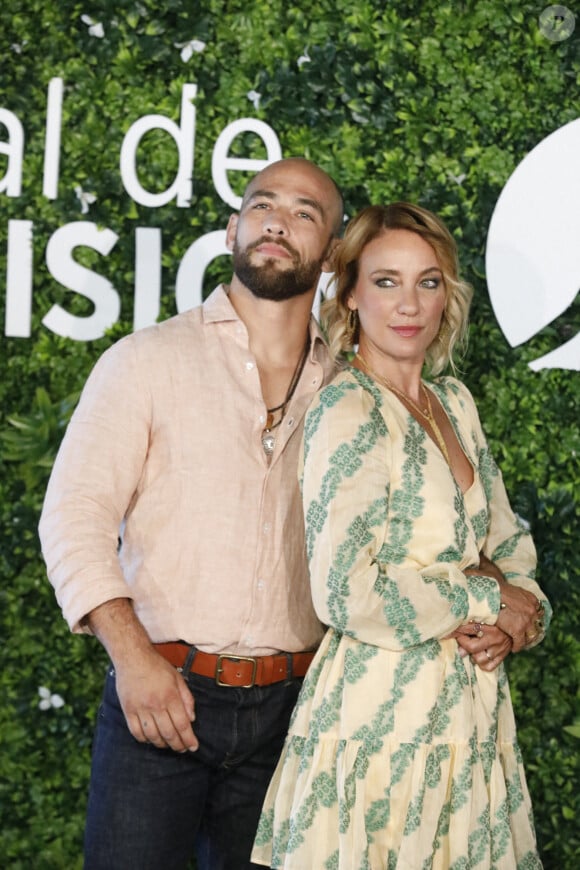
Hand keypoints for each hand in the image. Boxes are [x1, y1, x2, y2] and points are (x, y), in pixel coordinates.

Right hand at [86, 597, 197, 752]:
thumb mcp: (178, 678)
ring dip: (162, 744)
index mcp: (170, 696)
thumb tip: (191, 719)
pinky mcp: (128, 711)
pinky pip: (136, 732)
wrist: (133, 657)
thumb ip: (187, 698)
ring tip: (169, 745)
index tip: (193, 746)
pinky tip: (151, 739)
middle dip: (178, 745)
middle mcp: (155, 704)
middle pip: (168, 733)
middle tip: (183, 749)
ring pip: (153, 736)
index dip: (189, 739)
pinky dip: (145, 740)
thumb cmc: (157, 666)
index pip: (182, 724)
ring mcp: (140, 709)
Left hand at [451, 623, 511, 670]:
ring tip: (472, 650)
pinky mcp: (502, 657)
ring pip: (479, 659)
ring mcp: (499, 649)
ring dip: (473, 655)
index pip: (468, 628)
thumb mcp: (485, 619)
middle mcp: (494, 638)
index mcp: (489, 625)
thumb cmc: (496, 621)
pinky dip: (481, 664)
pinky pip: (489, 667)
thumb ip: (471, 626)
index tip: (446, 633)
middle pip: (472, 647)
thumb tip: (459, 640)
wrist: (515, 627)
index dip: (455, 631)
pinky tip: (480, 657)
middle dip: (463, 644)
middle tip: (461, 641)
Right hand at [465, 553, 544, 652]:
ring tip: (517, 643)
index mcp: (530, 597)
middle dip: (530, 630)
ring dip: (524, 640)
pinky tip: (512, 647)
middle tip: (522, 635)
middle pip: (537, 623)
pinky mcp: (519, 629)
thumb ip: (498, 577)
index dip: (530, 617)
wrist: (483, 593)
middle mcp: (532, 607)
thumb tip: (485, 563)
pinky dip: (517, 645)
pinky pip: (520, 642)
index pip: (537, 611)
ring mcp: (527, 619)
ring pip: (531, 634)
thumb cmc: (485, 585)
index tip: (524, 622)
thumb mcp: (495, 578)